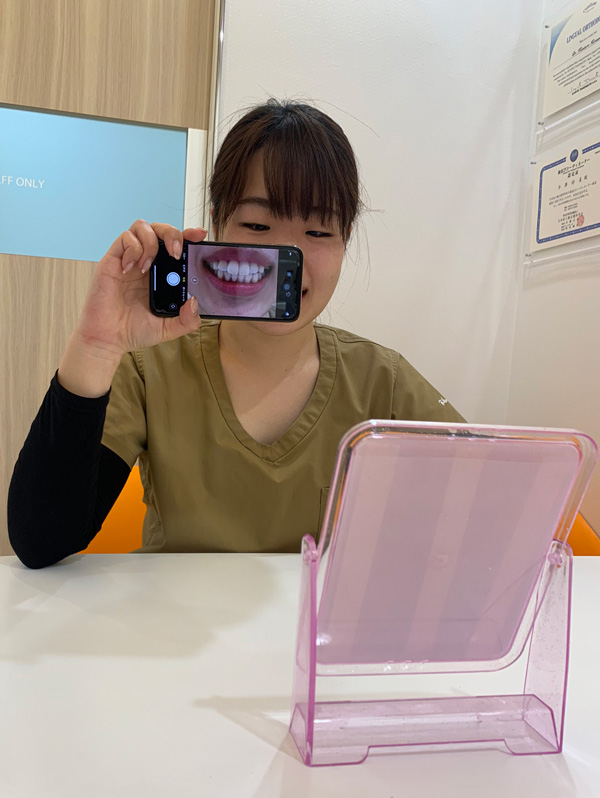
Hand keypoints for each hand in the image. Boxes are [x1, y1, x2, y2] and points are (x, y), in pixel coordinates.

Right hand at [74, 220, 206, 357]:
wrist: (108, 338)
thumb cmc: (134, 330)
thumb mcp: (168, 329)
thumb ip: (187, 321)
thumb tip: (194, 302)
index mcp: (163, 274)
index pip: (177, 245)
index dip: (189, 235)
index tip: (200, 235)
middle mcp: (147, 262)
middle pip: (161, 229)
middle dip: (172, 234)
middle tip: (175, 253)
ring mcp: (130, 259)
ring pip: (142, 227)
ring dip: (150, 242)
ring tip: (147, 267)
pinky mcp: (113, 259)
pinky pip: (125, 239)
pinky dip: (132, 250)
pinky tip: (130, 269)